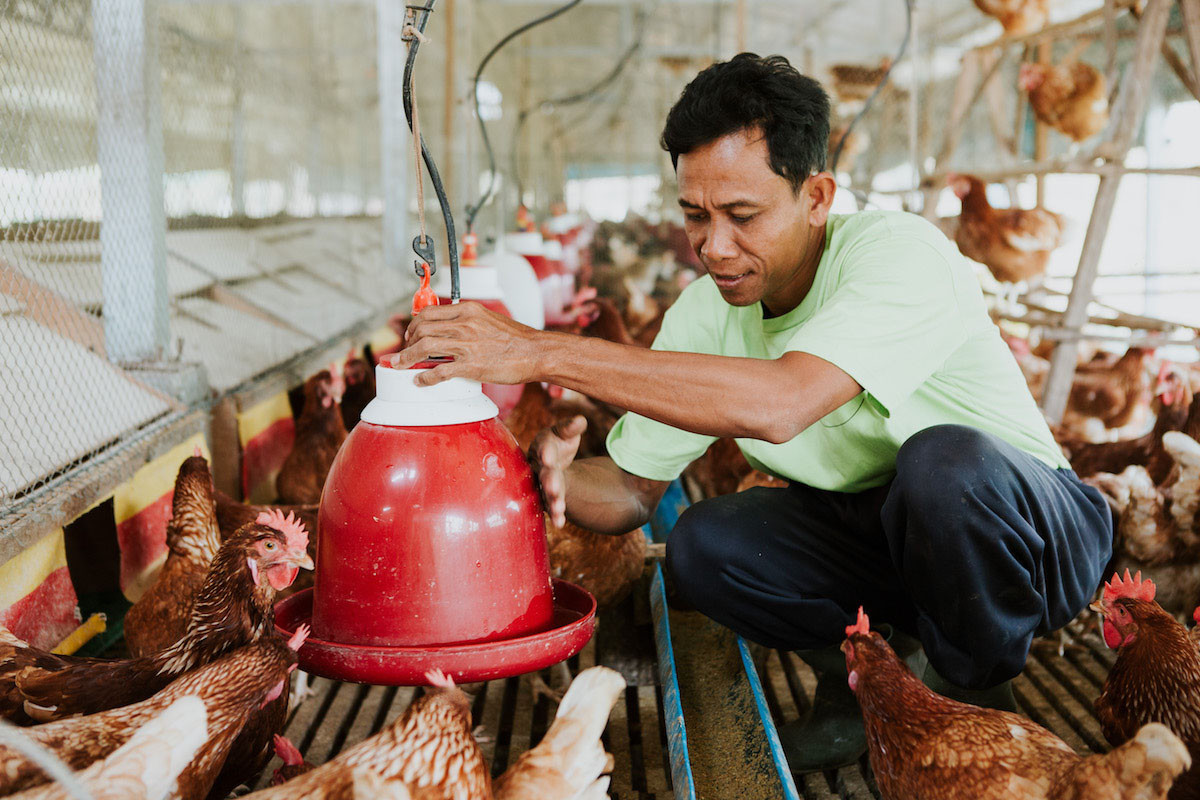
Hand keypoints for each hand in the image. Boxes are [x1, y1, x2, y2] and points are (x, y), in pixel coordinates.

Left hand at [391, 302, 541, 386]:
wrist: (536, 352)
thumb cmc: (516, 339)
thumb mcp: (488, 319)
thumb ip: (468, 321)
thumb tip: (450, 330)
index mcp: (468, 311)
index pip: (429, 312)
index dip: (413, 324)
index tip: (410, 335)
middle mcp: (464, 324)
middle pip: (422, 329)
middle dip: (407, 342)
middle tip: (403, 353)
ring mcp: (467, 345)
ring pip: (424, 347)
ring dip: (407, 358)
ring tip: (401, 366)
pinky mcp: (472, 365)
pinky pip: (439, 371)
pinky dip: (425, 377)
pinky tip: (421, 381)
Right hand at [529, 416, 586, 527]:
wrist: (551, 460)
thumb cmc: (559, 442)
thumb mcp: (565, 432)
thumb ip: (571, 427)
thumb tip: (581, 420)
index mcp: (543, 446)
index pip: (543, 448)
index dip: (545, 452)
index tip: (548, 456)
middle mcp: (540, 466)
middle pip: (544, 474)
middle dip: (549, 480)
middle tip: (553, 487)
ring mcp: (542, 484)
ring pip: (546, 493)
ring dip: (552, 501)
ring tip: (559, 508)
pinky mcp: (547, 498)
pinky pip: (550, 507)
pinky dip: (555, 515)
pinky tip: (560, 523)